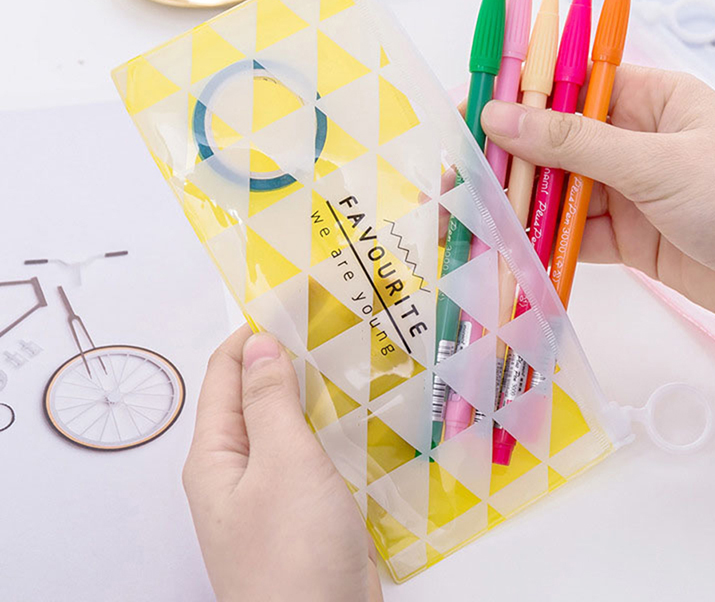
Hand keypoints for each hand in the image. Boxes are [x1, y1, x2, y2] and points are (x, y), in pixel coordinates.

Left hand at [183, 325, 382, 601]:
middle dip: (287, 361)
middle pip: (257, 399)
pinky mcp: (305, 511)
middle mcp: (238, 471)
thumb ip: (270, 401)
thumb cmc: (293, 550)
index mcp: (216, 455)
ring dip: (314, 395)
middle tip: (329, 325)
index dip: (251, 336)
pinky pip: (313, 456)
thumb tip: (259, 345)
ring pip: (290, 427)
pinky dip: (332, 430)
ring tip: (350, 357)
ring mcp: (273, 494)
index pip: (225, 376)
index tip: (290, 301)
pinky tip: (361, 414)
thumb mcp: (283, 463)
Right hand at [481, 64, 714, 334]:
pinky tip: (506, 249)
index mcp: (649, 99)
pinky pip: (572, 234)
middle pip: (553, 142)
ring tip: (467, 217)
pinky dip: (541, 243)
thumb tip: (500, 116)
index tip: (466, 107)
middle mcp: (632, 141)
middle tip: (453, 175)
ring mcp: (628, 192)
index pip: (568, 85)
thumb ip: (574, 143)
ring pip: (556, 191)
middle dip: (505, 159)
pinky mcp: (627, 239)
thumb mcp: (658, 163)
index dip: (515, 93)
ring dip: (516, 205)